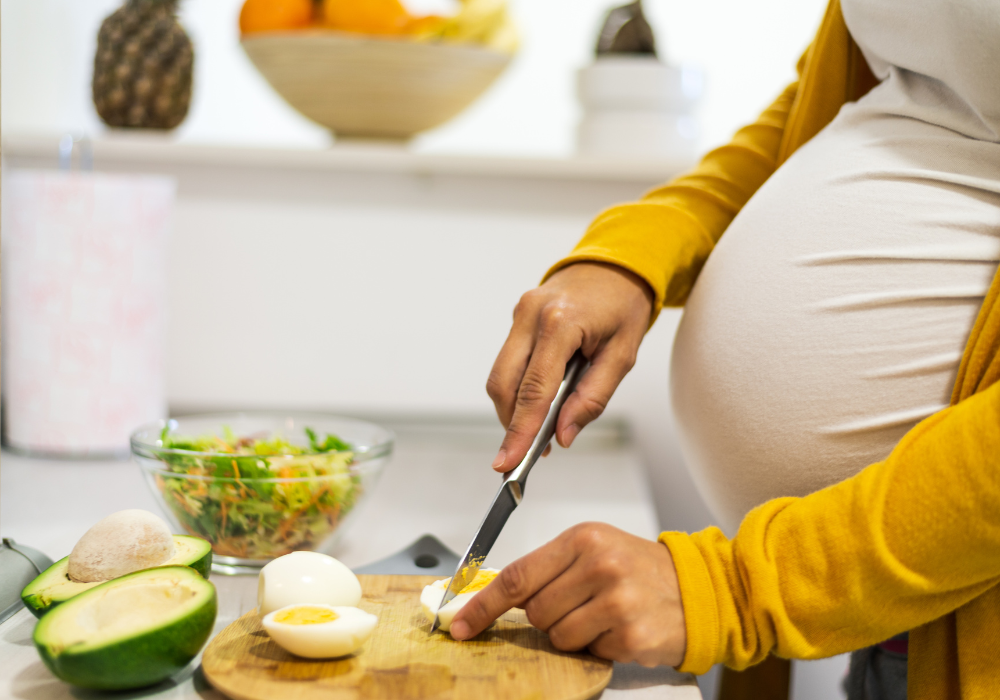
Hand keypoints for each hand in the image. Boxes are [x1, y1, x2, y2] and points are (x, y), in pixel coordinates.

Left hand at [449, 523, 685, 667]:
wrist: (698, 588)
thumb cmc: (638, 569)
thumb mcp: (593, 551)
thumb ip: (548, 569)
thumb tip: (493, 598)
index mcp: (583, 538)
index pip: (518, 576)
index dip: (483, 605)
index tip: (462, 624)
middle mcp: (599, 564)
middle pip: (536, 611)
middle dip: (549, 617)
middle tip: (579, 605)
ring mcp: (616, 601)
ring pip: (558, 636)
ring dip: (573, 635)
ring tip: (602, 616)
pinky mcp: (630, 635)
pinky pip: (587, 653)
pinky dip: (598, 647)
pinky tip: (619, 629)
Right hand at [487, 262, 653, 471]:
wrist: (617, 263)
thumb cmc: (624, 305)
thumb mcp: (623, 355)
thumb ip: (593, 398)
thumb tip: (564, 434)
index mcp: (561, 322)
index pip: (533, 389)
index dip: (520, 430)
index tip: (508, 461)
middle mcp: (532, 316)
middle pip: (504, 384)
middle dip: (511, 424)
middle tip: (523, 454)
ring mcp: (520, 314)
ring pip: (500, 375)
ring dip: (514, 408)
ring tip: (539, 430)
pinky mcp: (518, 317)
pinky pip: (509, 361)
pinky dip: (518, 388)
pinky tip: (539, 402)